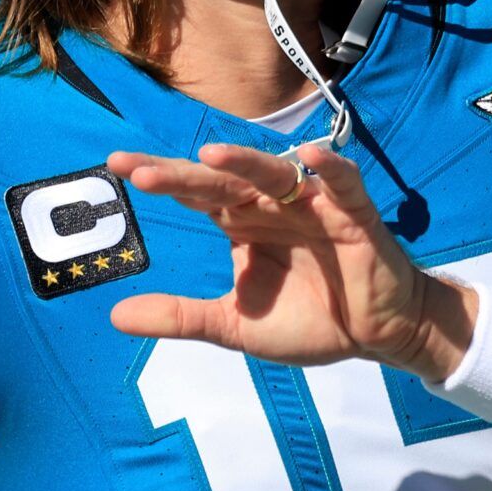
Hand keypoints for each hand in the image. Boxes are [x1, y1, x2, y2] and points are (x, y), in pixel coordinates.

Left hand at [106, 142, 475, 378]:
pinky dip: (331, 168)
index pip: (194, 192)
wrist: (376, 337)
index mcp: (241, 222)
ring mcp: (312, 205)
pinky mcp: (354, 216)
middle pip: (222, 179)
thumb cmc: (310, 320)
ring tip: (212, 153)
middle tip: (140, 171)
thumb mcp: (235, 326)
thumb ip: (181, 317)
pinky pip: (343, 184)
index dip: (160, 178)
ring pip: (275, 173)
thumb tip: (114, 315)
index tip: (116, 166)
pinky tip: (312, 156)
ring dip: (245, 161)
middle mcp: (271, 205)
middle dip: (183, 173)